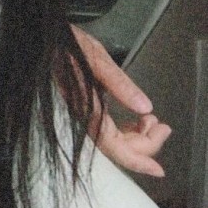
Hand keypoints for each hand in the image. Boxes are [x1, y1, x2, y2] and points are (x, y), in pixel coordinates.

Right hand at [71, 25, 170, 176]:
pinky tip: (137, 118)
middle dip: (144, 143)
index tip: (157, 169)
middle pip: (115, 145)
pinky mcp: (84, 106)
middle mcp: (82, 115)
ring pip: (112, 138)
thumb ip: (119, 82)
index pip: (112, 145)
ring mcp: (83, 112)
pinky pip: (107, 127)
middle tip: (164, 129)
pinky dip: (126, 128)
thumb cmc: (65, 43)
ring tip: (153, 122)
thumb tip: (144, 106)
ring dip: (137, 136)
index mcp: (84, 106)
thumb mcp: (95, 57)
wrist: (45, 38)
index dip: (136, 160)